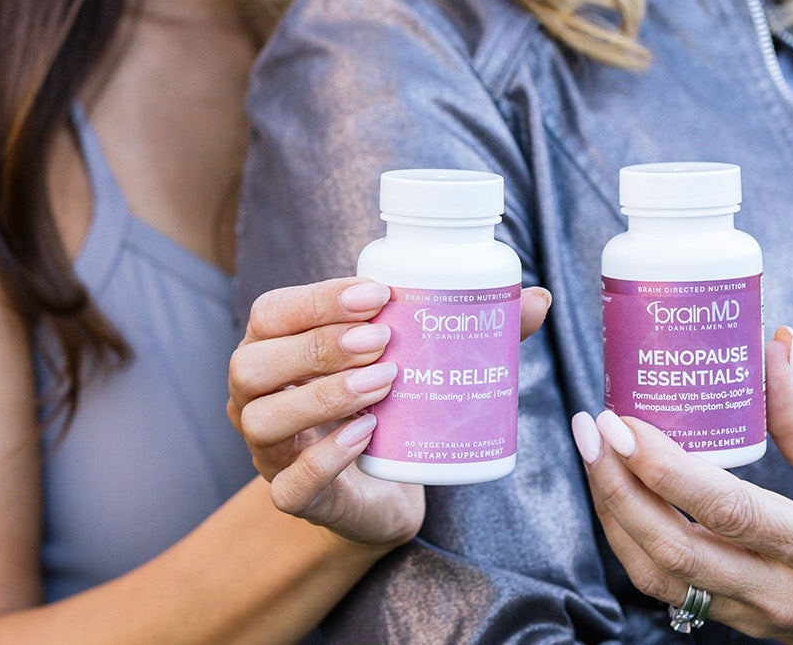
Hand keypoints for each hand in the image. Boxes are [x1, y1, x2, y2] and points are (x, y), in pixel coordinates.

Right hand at [230, 278, 550, 549]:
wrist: (387, 485)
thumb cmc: (392, 402)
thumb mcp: (415, 357)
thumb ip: (468, 326)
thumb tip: (539, 298)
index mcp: (276, 345)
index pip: (274, 312)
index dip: (318, 299)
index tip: (379, 294)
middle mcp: (256, 394)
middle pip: (253, 362)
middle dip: (319, 346)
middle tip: (382, 341)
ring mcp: (268, 451)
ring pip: (262, 421)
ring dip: (322, 397)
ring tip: (384, 384)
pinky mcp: (292, 498)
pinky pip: (289, 483)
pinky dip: (324, 457)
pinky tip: (364, 436)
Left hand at [571, 327, 792, 642]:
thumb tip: (770, 343)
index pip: (727, 511)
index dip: (665, 468)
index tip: (623, 422)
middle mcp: (783, 592)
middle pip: (675, 552)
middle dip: (619, 488)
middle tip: (593, 429)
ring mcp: (759, 617)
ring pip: (662, 577)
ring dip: (615, 516)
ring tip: (595, 456)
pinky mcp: (744, 625)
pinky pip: (671, 590)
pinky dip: (634, 544)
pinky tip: (619, 498)